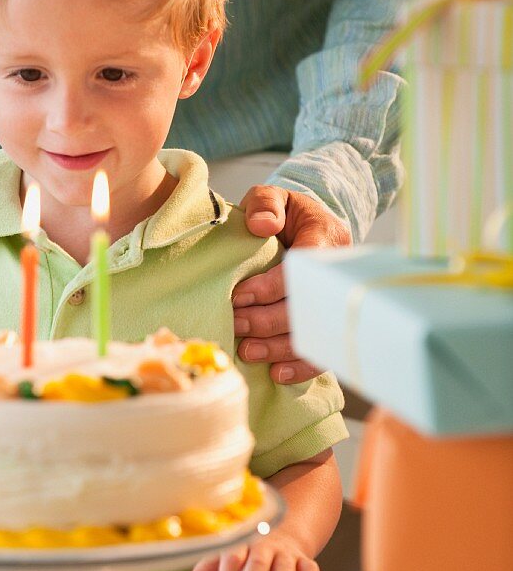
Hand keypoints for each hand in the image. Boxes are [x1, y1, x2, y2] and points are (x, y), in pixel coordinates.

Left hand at [187, 529, 319, 570]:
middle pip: (257, 563)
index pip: (232, 557)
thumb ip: (211, 569)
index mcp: (242, 545)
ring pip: (284, 567)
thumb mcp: (229, 555)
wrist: (283, 531)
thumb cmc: (249, 550)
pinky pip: (309, 569)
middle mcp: (264, 547)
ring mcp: (285, 553)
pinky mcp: (303, 560)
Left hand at [233, 186, 350, 382]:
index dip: (271, 287)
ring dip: (279, 348)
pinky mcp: (330, 323)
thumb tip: (261, 226)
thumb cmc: (286, 214)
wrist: (308, 227)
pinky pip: (323, 352)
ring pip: (315, 335)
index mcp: (325, 237)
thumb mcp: (274, 196)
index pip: (302, 269)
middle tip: (235, 324)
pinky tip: (277, 374)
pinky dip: (301, 367)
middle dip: (267, 320)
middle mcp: (336, 275)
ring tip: (247, 351)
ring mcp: (336, 302)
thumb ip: (265, 203)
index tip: (238, 296)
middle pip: (307, 307)